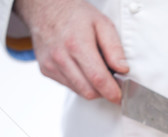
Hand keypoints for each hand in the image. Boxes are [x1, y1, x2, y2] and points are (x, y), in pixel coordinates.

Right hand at [14, 0, 128, 102]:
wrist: (45, 7)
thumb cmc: (74, 14)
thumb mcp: (101, 23)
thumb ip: (114, 48)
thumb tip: (123, 69)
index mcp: (77, 43)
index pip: (98, 78)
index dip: (112, 92)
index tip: (120, 96)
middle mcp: (61, 56)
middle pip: (89, 91)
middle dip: (103, 92)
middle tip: (111, 83)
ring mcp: (51, 65)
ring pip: (80, 92)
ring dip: (92, 88)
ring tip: (96, 71)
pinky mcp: (46, 70)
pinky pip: (69, 86)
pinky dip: (80, 83)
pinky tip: (82, 69)